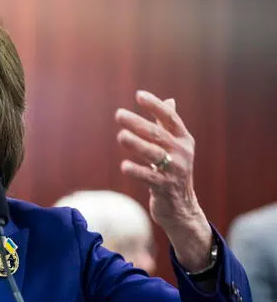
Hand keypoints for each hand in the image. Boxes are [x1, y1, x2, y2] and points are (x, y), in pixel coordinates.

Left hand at [115, 90, 212, 271]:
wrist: (181, 206)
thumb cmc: (174, 170)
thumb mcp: (177, 147)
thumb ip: (169, 125)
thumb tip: (170, 100)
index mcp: (184, 140)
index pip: (170, 118)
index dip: (155, 106)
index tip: (139, 95)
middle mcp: (182, 153)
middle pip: (157, 134)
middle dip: (137, 123)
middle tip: (118, 114)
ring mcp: (175, 171)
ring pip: (153, 154)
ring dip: (136, 144)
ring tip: (121, 136)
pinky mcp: (165, 187)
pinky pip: (149, 177)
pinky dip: (137, 171)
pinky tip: (124, 166)